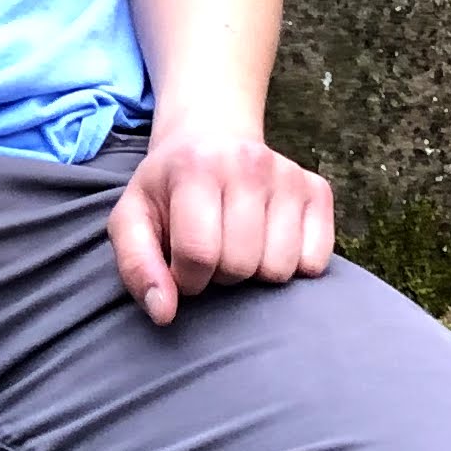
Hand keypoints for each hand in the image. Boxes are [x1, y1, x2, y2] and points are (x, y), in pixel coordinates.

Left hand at [108, 132, 332, 326]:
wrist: (210, 137)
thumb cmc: (168, 188)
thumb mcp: (132, 218)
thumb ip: (136, 266)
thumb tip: (164, 313)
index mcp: (196, 167)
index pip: (198, 254)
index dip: (186, 279)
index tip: (181, 268)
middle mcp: (249, 164)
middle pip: (241, 265)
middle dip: (220, 275)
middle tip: (211, 253)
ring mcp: (288, 176)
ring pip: (279, 269)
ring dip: (254, 273)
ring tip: (237, 247)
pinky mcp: (318, 190)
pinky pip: (315, 262)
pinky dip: (292, 267)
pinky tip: (268, 243)